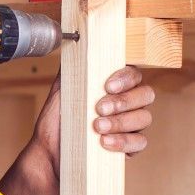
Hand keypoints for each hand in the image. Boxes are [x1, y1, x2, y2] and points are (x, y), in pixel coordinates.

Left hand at [31, 65, 154, 176]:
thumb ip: (73, 67)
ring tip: (97, 128)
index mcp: (115, 85)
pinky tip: (105, 142)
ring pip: (144, 118)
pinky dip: (124, 142)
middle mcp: (127, 103)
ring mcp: (130, 125)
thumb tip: (76, 42)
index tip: (108, 86)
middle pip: (145, 95)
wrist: (49, 152)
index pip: (133, 74)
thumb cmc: (57, 120)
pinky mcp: (129, 147)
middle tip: (99, 109)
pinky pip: (139, 142)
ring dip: (121, 122)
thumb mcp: (61, 89)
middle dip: (123, 101)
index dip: (125, 78)